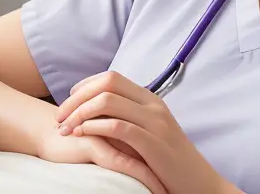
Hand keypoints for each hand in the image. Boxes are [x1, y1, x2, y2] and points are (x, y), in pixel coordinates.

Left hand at [55, 71, 231, 193]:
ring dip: (80, 113)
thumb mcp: (149, 131)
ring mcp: (155, 122)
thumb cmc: (167, 161)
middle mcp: (152, 104)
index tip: (69, 101)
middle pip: (107, 83)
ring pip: (109, 101)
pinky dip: (95, 127)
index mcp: (150, 98)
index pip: (111, 77)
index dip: (86, 85)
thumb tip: (94, 111)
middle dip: (77, 98)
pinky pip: (118, 126)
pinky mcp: (153, 142)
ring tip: (66, 129)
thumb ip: (128, 117)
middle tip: (60, 116)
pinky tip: (82, 135)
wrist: (199, 183)